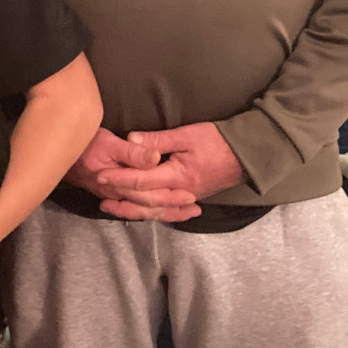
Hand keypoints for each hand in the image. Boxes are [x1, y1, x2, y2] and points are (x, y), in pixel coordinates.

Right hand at [63, 126, 197, 220]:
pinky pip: (133, 209)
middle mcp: (116, 195)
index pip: (149, 194)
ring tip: (183, 213)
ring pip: (142, 211)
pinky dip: (148, 212)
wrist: (58, 151)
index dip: (170, 196)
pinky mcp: (111, 194)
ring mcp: (113, 196)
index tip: (190, 196)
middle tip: (194, 208)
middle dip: (172, 208)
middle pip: (148, 206)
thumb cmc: (84, 143)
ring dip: (163, 213)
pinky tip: (157, 213)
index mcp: (119, 184)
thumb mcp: (109, 142)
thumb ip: (132, 152)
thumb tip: (155, 158)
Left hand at [93, 121, 244, 220]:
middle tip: (99, 195)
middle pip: (145, 201)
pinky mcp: (190, 197)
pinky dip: (151, 212)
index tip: (100, 175)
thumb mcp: (186, 135)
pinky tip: (139, 212)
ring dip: (132, 210)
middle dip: (121, 199)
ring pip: (154, 210)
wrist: (247, 155)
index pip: (141, 181)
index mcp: (177, 177)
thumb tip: (131, 140)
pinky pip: (166, 209)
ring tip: (112, 207)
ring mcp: (186, 197)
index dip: (119, 178)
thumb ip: (157, 141)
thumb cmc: (217, 141)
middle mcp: (180, 192)